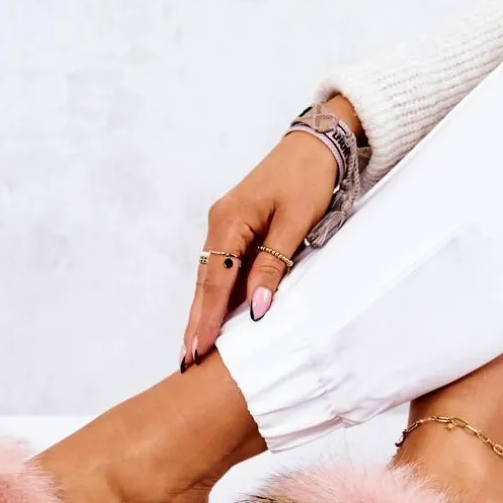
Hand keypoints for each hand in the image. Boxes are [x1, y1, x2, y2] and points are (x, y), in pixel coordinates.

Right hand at [181, 125, 344, 369]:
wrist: (316, 144)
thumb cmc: (309, 178)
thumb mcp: (296, 222)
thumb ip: (273, 266)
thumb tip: (257, 309)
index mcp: (229, 221)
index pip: (216, 280)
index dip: (208, 317)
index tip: (200, 347)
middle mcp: (219, 224)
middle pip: (205, 282)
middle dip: (196, 321)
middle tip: (186, 358)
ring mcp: (224, 226)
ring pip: (211, 277)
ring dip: (204, 311)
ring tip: (195, 346)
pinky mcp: (235, 229)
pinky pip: (222, 268)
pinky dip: (218, 295)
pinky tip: (213, 317)